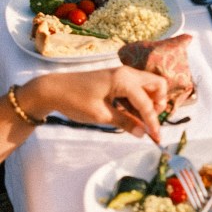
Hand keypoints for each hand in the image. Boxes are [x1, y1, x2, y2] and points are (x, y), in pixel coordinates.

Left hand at [18, 66, 167, 140]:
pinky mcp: (117, 79)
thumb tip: (143, 133)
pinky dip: (138, 100)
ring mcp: (122, 74)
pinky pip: (136, 88)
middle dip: (157, 104)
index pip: (147, 103)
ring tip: (137, 120)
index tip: (157, 138)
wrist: (53, 89)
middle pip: (157, 85)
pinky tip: (128, 114)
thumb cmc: (76, 101)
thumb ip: (125, 122)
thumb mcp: (101, 115)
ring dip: (148, 102)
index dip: (153, 122)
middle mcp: (127, 73)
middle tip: (149, 121)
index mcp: (124, 80)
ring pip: (148, 85)